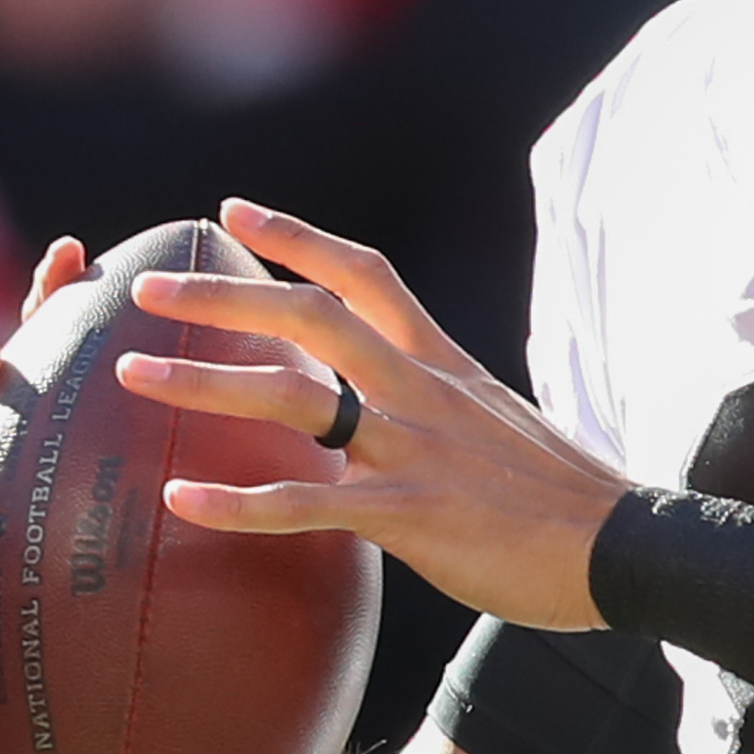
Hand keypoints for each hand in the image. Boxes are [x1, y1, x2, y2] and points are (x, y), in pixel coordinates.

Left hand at [115, 197, 632, 633]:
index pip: (363, 275)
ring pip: (294, 398)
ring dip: (204, 382)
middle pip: (309, 317)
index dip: (295, 238)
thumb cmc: (559, 493)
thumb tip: (387, 403)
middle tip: (146, 288)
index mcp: (440, 361)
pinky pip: (308, 504)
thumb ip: (434, 401)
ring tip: (129, 375)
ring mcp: (414, 450)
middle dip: (223, 295)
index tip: (231, 210)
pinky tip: (177, 503)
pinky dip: (238, 502)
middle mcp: (420, 390)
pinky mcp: (411, 516)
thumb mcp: (494, 419)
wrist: (623, 544)